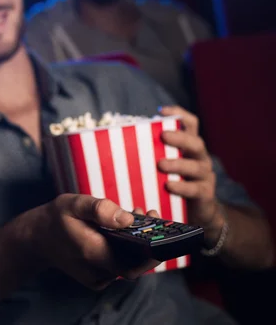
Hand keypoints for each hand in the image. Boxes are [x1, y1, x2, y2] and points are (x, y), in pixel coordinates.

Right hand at [31, 194, 160, 289]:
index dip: (154, 248)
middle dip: (148, 241)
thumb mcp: (74, 204)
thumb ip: (100, 209)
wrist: (37, 239)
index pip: (136, 263)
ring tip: (135, 216)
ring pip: (129, 265)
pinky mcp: (98, 278)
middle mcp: (98, 272)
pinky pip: (120, 266)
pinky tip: (121, 231)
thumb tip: (127, 219)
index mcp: (94, 254)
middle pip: (137, 264)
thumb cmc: (56, 218)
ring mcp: (98, 278)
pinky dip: (126, 250)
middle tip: (149, 214)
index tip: (158, 223)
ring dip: (138, 244)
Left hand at [157, 107, 223, 237]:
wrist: (196, 214)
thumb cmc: (171, 185)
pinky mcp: (205, 195)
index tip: (161, 111)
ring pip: (196, 166)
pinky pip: (195, 189)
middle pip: (195, 143)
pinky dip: (182, 187)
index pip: (190, 124)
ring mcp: (205, 177)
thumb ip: (151, 154)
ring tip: (161, 164)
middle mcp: (199, 158)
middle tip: (163, 136)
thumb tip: (120, 142)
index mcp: (189, 147)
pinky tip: (169, 186)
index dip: (179, 114)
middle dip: (180, 138)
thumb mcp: (162, 167)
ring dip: (178, 164)